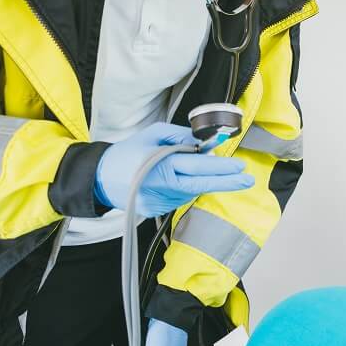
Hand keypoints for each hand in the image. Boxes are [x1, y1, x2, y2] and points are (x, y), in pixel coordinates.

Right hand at [94, 122, 253, 216]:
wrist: (98, 178)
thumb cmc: (128, 151)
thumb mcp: (154, 134)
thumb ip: (181, 137)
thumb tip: (207, 144)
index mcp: (160, 165)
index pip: (197, 166)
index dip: (220, 167)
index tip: (240, 166)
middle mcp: (161, 187)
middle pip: (200, 184)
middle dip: (226, 182)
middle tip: (247, 180)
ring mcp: (158, 202)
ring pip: (191, 191)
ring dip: (203, 181)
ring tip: (203, 171)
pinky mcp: (155, 211)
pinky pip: (179, 198)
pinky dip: (186, 187)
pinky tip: (179, 180)